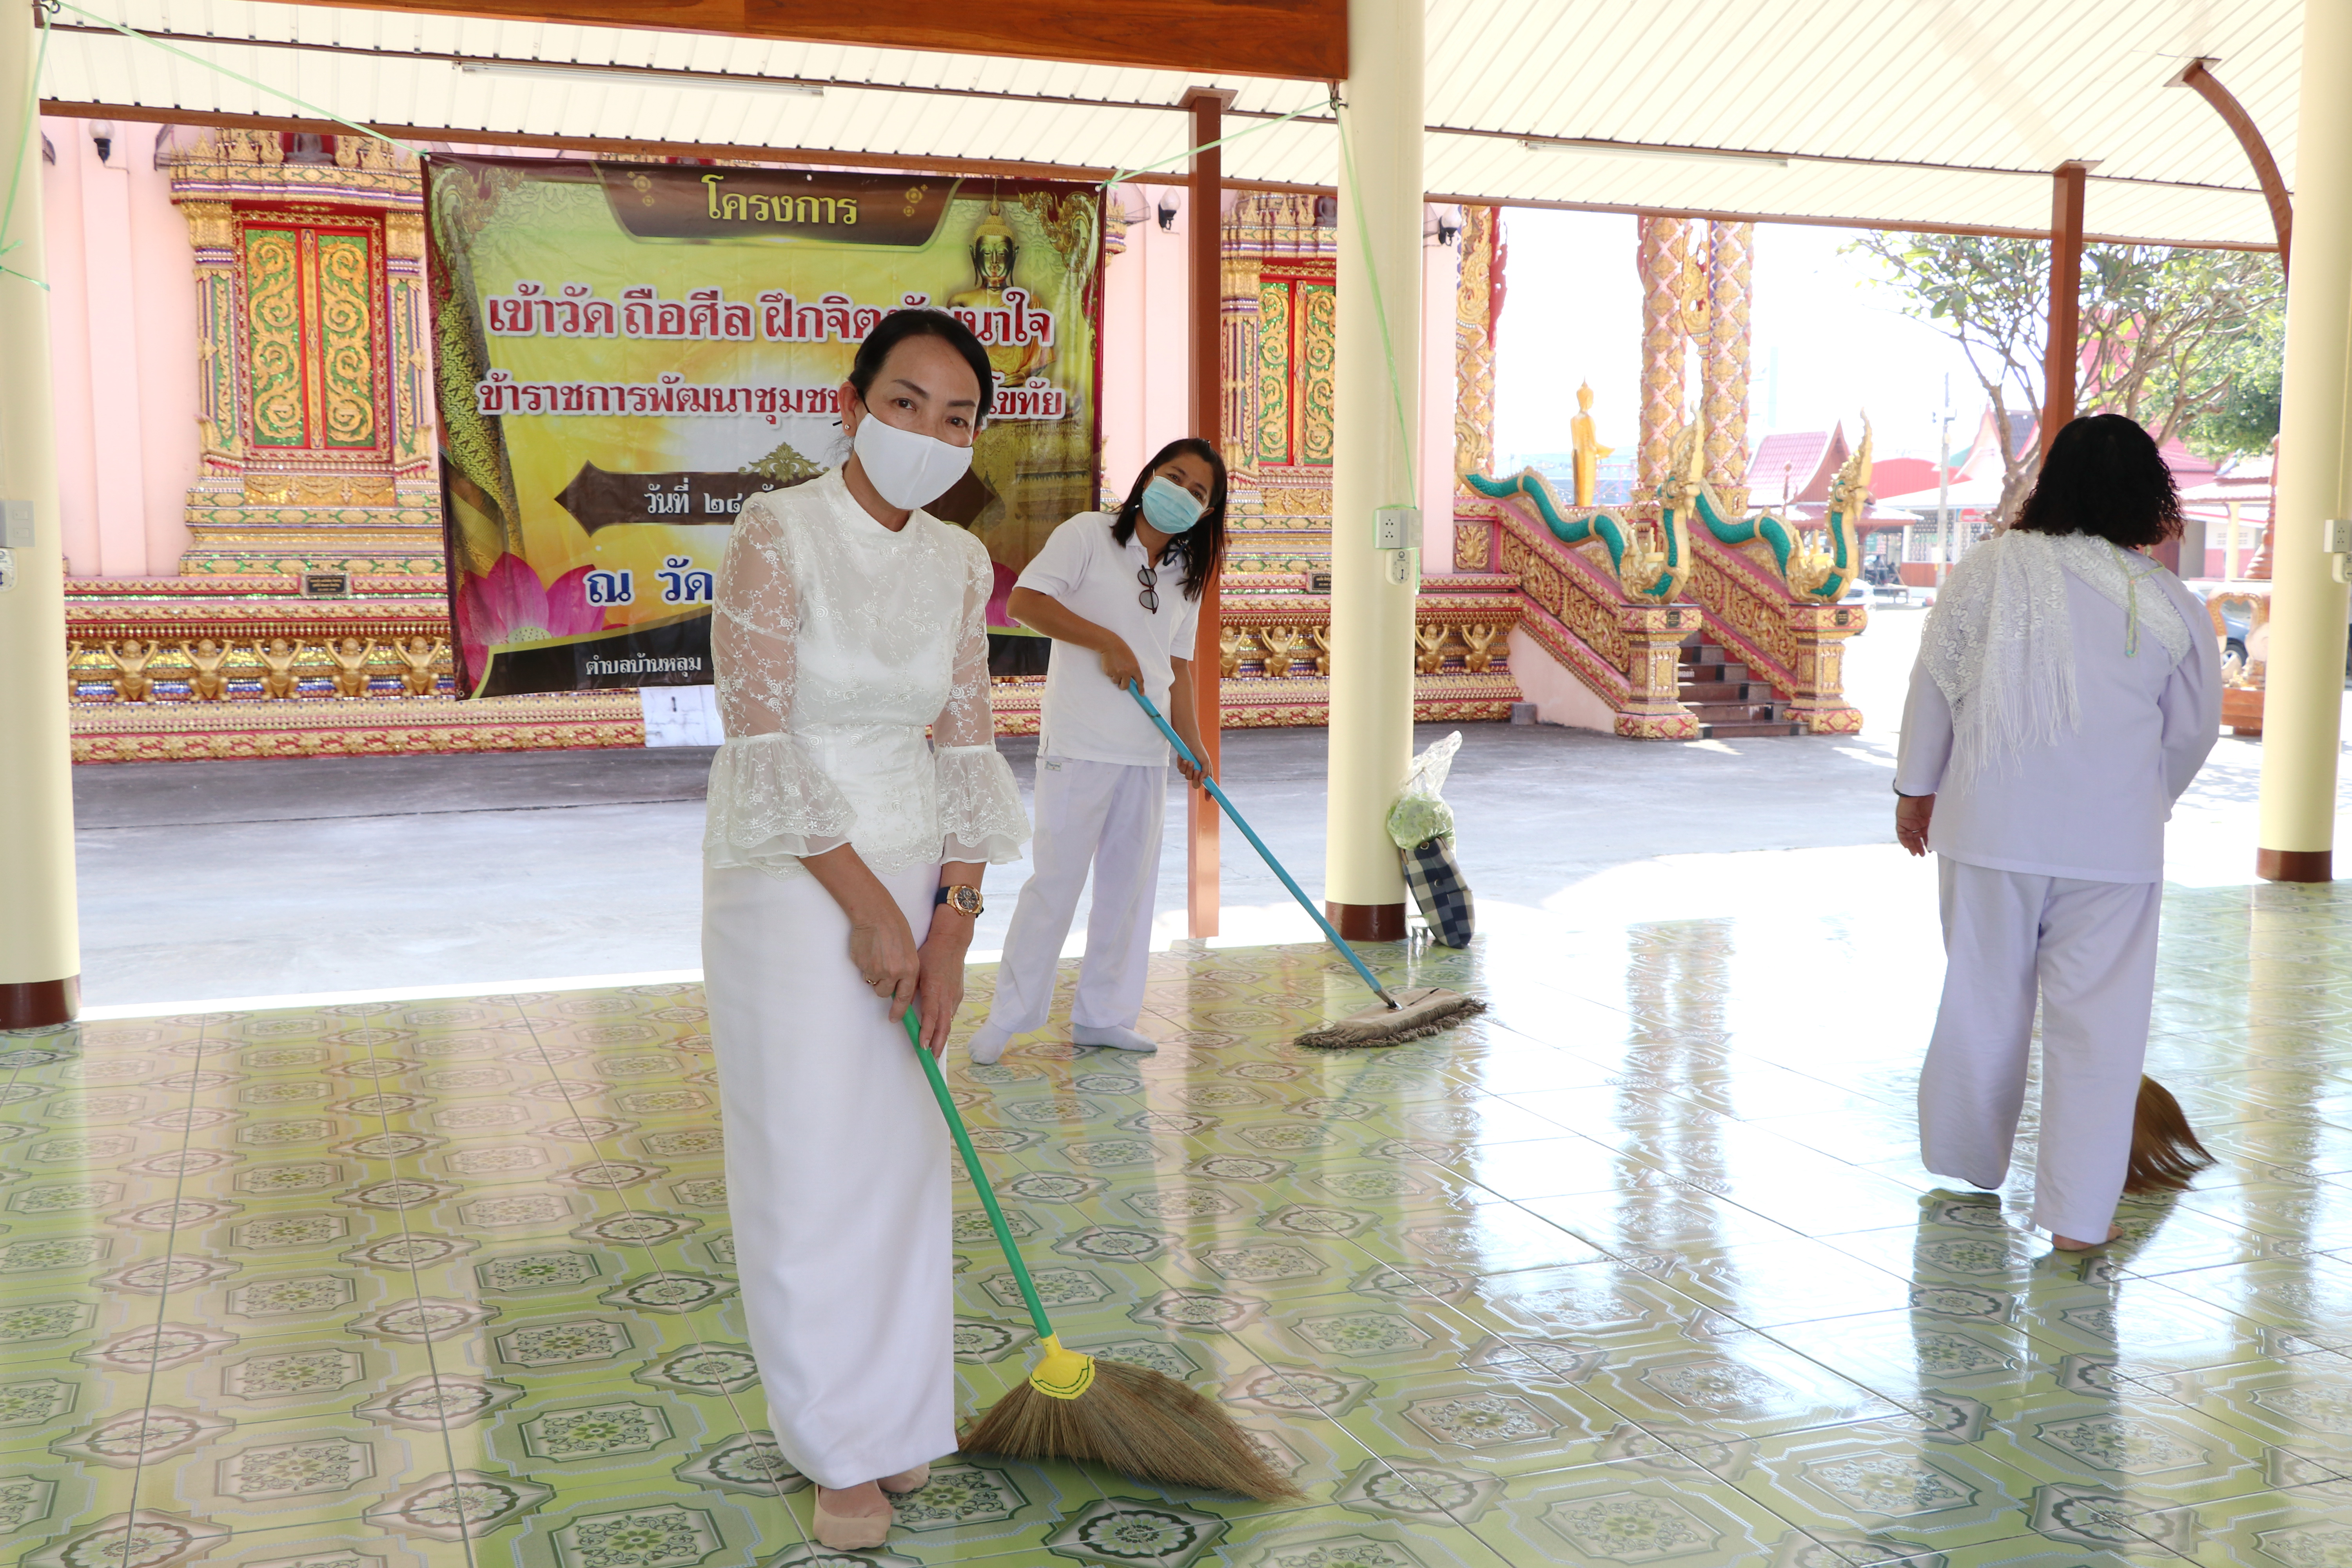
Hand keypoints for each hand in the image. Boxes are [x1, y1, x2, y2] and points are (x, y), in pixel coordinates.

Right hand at [847, 903, 920, 1019]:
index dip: (899, 1010)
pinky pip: (863, 972)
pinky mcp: (862, 966)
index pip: (905, 997)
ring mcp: (877, 970)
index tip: (894, 1018)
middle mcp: (894, 973)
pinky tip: (869, 950)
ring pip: (872, 983)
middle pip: (885, 993)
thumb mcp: (909, 951)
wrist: (876, 915)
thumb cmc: (895, 929)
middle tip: (881, 969)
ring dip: (873, 974)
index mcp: (910, 969)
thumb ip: (905, 970)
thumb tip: (897, 985)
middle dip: (882, 986)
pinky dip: (864, 965)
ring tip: (876, 955)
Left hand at [912, 918, 971, 1056]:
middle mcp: (947, 996)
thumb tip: (899, 1006)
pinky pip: (951, 1013)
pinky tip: (941, 1032)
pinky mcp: (958, 994)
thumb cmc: (930, 954)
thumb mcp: (916, 970)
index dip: (926, 1033)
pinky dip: (945, 1025)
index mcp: (935, 990)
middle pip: (944, 1026)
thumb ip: (908, 989)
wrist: (951, 942)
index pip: (931, 1017)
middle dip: (937, 1044)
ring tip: (935, 1050)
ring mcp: (954, 996)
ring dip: (942, 1037)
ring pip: (948, 1021)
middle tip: (930, 1058)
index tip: (921, 1046)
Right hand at [1097, 639, 1141, 691]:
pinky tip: (1110, 664)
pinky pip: (1109, 676)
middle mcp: (1126, 671)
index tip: (1141, 694)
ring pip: (1116, 681)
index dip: (1140, 688)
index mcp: (1134, 668)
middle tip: (1121, 683)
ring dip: (1115, 677)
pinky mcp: (1109, 672)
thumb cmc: (1122, 651)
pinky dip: (1110, 672)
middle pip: (1125, 686)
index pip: (1139, 681)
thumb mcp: (1132, 660)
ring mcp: (1117, 672)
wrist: (1111, 645)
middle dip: (1122, 686)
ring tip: (1115, 666)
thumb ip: (1132, 670)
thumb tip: (1130, 680)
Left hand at [1172, 726, 1210, 786]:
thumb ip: (1206, 771)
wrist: (1188, 741)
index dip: (1208, 792)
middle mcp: (1197, 773)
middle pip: (1195, 784)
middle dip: (1195, 778)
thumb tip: (1203, 781)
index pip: (1208, 785)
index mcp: (1205, 772)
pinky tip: (1184, 758)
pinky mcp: (1182, 766)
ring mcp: (1189, 770)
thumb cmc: (1199, 750)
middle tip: (1196, 771)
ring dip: (1188, 769)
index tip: (1207, 798)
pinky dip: (1182, 765)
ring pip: (1187, 777)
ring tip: (1189, 761)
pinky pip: (1181, 770)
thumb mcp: (1205, 760)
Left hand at [1896, 793, 1933, 857]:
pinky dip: (1904, 840)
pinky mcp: (1901, 821)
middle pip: (1918, 838)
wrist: (1920, 791)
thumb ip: (1938, 826)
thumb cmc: (1931, 801)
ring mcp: (1909, 822)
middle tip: (1923, 855)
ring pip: (1909, 837)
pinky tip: (1907, 847)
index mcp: (1928, 821)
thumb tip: (1946, 839)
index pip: (1927, 835)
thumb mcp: (1937, 816)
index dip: (1929, 843)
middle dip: (1920, 847)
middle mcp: (1918, 822)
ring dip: (1912, 846)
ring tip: (1916, 854)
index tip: (1931, 851)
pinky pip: (1901, 833)